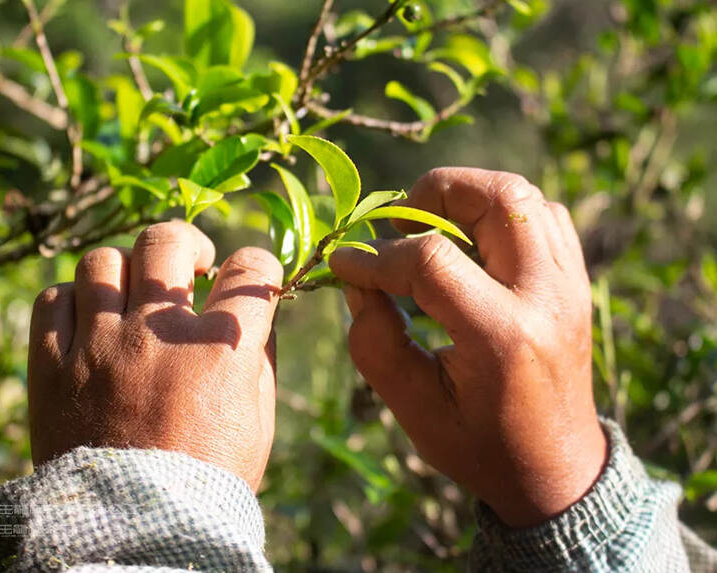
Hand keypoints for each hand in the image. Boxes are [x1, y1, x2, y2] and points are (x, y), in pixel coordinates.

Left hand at [27, 221, 281, 489]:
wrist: (132, 531)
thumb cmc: (207, 479)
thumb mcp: (258, 421)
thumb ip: (259, 357)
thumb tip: (255, 313)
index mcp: (219, 349)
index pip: (250, 269)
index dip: (257, 265)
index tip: (246, 277)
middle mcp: (157, 334)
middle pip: (167, 240)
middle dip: (188, 244)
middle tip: (190, 266)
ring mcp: (99, 345)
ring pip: (102, 261)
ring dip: (126, 271)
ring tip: (133, 296)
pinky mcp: (51, 365)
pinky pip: (51, 299)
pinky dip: (71, 301)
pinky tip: (89, 321)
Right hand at [329, 168, 605, 526]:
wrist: (555, 468)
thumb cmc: (480, 446)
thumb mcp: (415, 411)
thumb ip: (376, 343)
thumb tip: (357, 282)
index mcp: (503, 336)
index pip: (432, 260)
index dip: (375, 255)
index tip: (343, 262)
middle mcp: (546, 297)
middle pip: (495, 199)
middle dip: (432, 194)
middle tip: (396, 226)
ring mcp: (570, 284)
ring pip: (522, 196)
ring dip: (466, 198)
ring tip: (428, 230)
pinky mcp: (576, 280)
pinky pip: (542, 215)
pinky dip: (497, 213)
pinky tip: (467, 243)